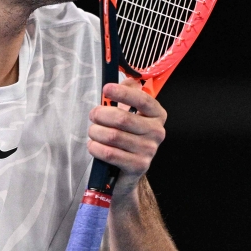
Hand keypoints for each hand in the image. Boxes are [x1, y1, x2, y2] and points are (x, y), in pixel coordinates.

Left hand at [87, 80, 166, 200]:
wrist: (127, 170)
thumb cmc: (127, 136)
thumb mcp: (130, 113)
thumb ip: (129, 93)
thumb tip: (126, 80)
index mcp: (157, 115)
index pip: (142, 100)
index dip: (123, 93)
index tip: (106, 89)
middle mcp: (157, 132)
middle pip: (122, 118)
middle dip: (101, 115)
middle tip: (93, 115)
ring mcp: (149, 150)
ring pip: (113, 136)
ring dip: (96, 132)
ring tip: (93, 132)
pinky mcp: (138, 166)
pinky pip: (110, 153)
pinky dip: (96, 148)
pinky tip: (94, 145)